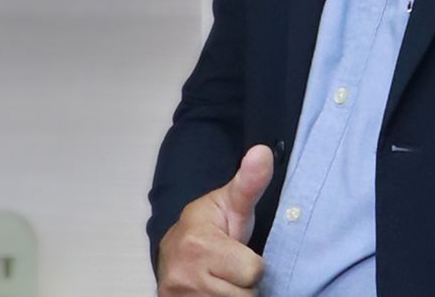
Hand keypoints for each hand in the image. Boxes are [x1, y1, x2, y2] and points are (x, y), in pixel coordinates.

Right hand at [157, 144, 274, 295]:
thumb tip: (263, 151)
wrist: (171, 253)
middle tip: (229, 268)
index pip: (254, 270)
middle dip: (242, 283)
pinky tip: (214, 292)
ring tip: (221, 281)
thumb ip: (249, 183)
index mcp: (199, 244)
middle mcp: (185, 275)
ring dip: (234, 296)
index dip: (251, 262)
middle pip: (246, 294)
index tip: (235, 251)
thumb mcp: (230, 204)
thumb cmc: (208, 227)